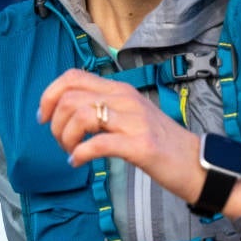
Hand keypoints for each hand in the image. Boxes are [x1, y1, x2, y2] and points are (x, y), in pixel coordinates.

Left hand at [36, 69, 240, 215]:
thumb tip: (72, 113)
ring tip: (71, 153)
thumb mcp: (132, 117)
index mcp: (121, 90)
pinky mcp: (140, 145)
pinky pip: (97, 144)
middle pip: (70, 97)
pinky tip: (78, 163)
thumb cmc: (162, 145)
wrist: (196, 164)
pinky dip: (80, 155)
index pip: (73, 77)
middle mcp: (126, 99)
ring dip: (66, 138)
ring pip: (81, 116)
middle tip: (61, 143)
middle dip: (55, 122)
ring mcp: (134, 121)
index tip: (44, 117)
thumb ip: (106, 109)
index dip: (49, 95)